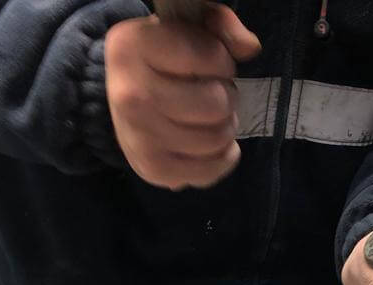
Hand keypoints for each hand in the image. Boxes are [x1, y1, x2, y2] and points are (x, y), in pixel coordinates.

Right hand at [106, 4, 260, 189]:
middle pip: (216, 103)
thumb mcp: (186, 26)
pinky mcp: (152, 170)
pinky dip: (222, 158)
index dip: (222, 60)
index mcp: (132, 47)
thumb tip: (249, 47)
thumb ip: (220, 24)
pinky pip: (210, 171)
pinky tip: (214, 144)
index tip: (208, 63)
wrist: (122, 94)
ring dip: (225, 127)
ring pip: (217, 138)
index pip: (211, 57)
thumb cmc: (163, 56)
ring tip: (210, 116)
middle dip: (225, 97)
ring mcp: (139, 138)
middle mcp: (130, 95)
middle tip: (211, 93)